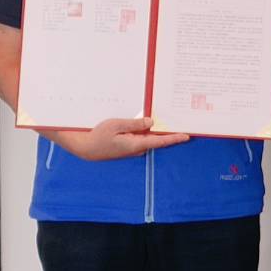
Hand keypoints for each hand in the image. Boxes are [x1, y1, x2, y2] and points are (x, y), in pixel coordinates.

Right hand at [52, 117, 188, 160]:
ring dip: (157, 131)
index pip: (160, 141)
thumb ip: (135, 124)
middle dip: (169, 132)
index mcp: (135, 144)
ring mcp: (132, 149)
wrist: (85, 147)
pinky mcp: (127, 146)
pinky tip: (149, 124)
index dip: (174, 138)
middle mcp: (136, 149)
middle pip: (157, 140)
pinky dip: (147, 132)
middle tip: (182, 123)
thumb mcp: (116, 125)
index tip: (186, 136)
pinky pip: (141, 138)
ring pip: (149, 138)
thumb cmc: (98, 136)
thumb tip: (151, 122)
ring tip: (168, 120)